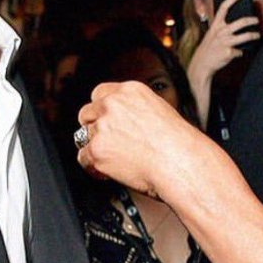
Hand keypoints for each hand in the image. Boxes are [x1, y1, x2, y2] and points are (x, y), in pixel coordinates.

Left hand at [77, 79, 210, 197]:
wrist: (179, 163)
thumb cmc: (178, 144)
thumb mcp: (159, 112)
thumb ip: (136, 111)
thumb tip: (126, 122)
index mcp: (130, 91)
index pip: (100, 93)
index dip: (101, 110)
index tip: (104, 120)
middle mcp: (113, 105)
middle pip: (86, 113)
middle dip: (93, 128)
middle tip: (105, 142)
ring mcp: (103, 127)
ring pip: (83, 136)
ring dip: (95, 147)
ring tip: (111, 159)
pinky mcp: (97, 150)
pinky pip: (83, 158)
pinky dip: (93, 167)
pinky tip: (107, 171)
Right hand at [186, 0, 261, 126]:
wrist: (201, 65)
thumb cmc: (208, 49)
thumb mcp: (212, 35)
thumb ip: (222, 28)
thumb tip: (236, 24)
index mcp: (216, 25)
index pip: (224, 7)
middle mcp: (221, 32)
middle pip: (240, 22)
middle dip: (251, 20)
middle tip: (256, 20)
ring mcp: (225, 42)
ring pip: (244, 36)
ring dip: (253, 35)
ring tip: (257, 35)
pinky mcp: (229, 52)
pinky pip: (240, 51)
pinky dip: (240, 53)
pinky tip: (237, 54)